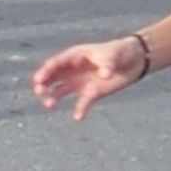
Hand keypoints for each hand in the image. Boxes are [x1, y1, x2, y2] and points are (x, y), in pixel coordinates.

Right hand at [30, 34, 147, 120]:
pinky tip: (78, 117)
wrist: (132, 62)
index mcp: (74, 56)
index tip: (39, 80)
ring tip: (48, 105)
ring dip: (53, 97)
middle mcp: (73, 70)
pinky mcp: (90, 93)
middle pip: (53, 77)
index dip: (46, 71)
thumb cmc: (119, 53)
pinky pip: (82, 103)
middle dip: (44, 84)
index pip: (56, 63)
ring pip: (60, 91)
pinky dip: (80, 110)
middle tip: (39, 91)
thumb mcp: (112, 55)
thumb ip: (107, 65)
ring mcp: (80, 82)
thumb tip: (104, 75)